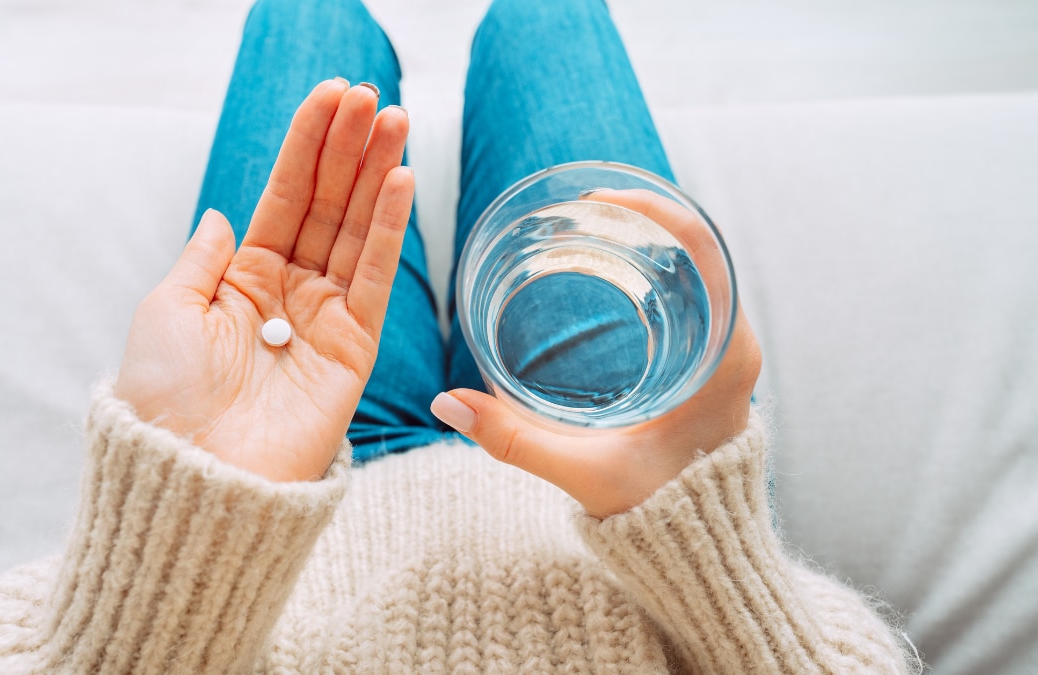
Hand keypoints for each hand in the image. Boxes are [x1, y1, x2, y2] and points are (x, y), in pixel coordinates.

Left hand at [116, 79, 413, 481]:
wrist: (194, 474)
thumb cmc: (167, 397)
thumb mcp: (167, 311)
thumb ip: (204, 258)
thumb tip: (224, 214)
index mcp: (241, 280)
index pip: (283, 197)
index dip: (307, 146)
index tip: (332, 97)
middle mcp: (287, 293)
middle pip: (327, 205)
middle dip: (350, 149)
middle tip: (375, 97)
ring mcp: (324, 318)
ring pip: (356, 231)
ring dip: (377, 174)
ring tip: (396, 120)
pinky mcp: (354, 348)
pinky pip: (374, 278)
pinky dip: (388, 230)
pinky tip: (399, 181)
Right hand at [431, 189, 760, 517]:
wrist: (701, 549)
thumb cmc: (658, 510)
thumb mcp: (583, 472)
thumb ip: (515, 440)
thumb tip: (446, 405)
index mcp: (722, 358)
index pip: (704, 255)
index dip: (656, 212)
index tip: (601, 198)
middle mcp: (734, 345)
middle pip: (698, 251)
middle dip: (640, 218)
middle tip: (580, 207)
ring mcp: (726, 351)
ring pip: (693, 270)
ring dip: (644, 241)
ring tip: (587, 223)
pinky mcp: (709, 362)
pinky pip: (688, 294)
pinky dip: (648, 270)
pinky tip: (606, 264)